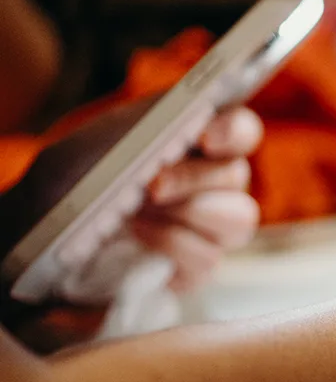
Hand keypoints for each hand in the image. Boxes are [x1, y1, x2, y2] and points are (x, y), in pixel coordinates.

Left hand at [0, 98, 261, 295]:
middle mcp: (217, 186)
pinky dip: (171, 244)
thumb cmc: (77, 177)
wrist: (47, 228)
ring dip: (188, 213)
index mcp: (201, 145)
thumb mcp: (104, 139)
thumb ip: (149, 124)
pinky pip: (209, 258)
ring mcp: (214, 229)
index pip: (242, 131)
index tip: (205, 136)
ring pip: (238, 219)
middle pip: (237, 176)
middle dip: (194, 178)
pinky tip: (138, 234)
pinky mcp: (200, 267)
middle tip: (153, 185)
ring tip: (140, 211)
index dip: (234, 131)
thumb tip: (186, 113)